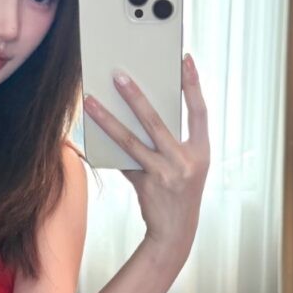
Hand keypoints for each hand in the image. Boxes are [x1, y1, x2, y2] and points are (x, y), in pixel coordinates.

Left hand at [82, 52, 209, 256]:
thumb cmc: (180, 193)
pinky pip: (123, 159)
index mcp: (202, 151)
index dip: (193, 85)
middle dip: (136, 96)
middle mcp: (186, 161)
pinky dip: (108, 146)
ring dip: (108, 119)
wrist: (175, 233)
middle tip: (118, 75)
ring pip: (131, 140)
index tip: (185, 59)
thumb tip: (139, 111)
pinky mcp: (145, 184)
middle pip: (157, 121)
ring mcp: (165, 173)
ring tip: (91, 100)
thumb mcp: (186, 166)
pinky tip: (90, 131)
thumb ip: (171, 142)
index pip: (200, 111)